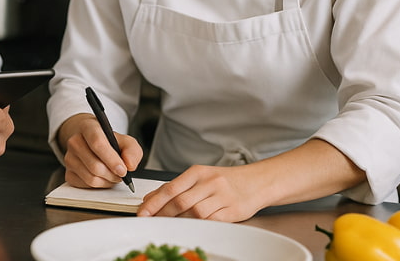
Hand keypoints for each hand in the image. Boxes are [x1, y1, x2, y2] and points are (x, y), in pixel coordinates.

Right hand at [57, 114, 142, 188]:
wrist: (92, 143)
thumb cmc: (110, 142)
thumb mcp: (126, 141)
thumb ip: (132, 151)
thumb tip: (129, 165)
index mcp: (88, 127)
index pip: (97, 143)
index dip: (111, 159)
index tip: (123, 170)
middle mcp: (75, 141)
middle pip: (95, 166)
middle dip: (113, 174)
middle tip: (122, 173)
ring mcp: (69, 158)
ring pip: (91, 178)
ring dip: (107, 181)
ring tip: (113, 175)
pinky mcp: (68, 173)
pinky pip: (86, 186)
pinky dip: (99, 185)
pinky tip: (103, 178)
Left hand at [137, 164, 260, 221]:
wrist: (256, 182)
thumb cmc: (225, 180)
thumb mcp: (199, 177)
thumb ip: (176, 187)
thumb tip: (151, 197)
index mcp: (198, 172)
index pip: (170, 188)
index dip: (154, 202)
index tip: (142, 212)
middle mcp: (209, 182)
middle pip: (180, 201)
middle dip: (162, 214)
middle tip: (151, 221)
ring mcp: (221, 197)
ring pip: (194, 213)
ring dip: (178, 221)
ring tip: (169, 225)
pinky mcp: (232, 211)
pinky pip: (210, 221)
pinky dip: (197, 225)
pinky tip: (190, 227)